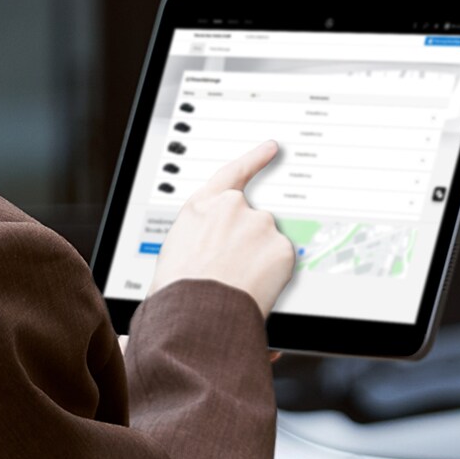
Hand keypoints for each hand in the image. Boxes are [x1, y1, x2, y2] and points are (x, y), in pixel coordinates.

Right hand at [147, 139, 296, 321]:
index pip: (234, 173)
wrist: (194, 311)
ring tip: (235, 284)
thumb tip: (217, 249)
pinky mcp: (280, 246)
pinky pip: (282, 262)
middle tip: (232, 273)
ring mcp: (259, 224)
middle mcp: (233, 207)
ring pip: (268, 244)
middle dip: (249, 245)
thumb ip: (204, 236)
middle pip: (253, 222)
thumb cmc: (178, 288)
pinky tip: (253, 288)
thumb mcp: (177, 249)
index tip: (272, 148)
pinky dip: (272, 276)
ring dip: (259, 262)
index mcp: (202, 206)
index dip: (255, 159)